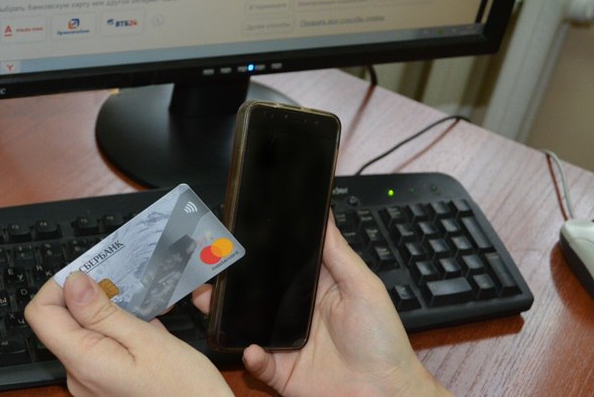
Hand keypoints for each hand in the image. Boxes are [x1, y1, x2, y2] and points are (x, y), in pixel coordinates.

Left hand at [26, 271, 231, 395]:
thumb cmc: (184, 389)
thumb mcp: (147, 340)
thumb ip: (104, 312)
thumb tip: (72, 282)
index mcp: (84, 362)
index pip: (41, 313)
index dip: (60, 285)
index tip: (92, 272)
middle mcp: (79, 376)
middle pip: (63, 321)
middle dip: (91, 296)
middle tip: (127, 286)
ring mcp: (91, 383)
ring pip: (84, 333)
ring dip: (109, 313)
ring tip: (143, 310)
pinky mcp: (104, 384)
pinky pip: (100, 348)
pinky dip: (118, 332)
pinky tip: (146, 331)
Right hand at [193, 222, 449, 396]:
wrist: (386, 391)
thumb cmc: (382, 338)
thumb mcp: (363, 286)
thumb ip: (338, 253)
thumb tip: (324, 214)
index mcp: (311, 288)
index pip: (276, 265)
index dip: (255, 252)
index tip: (232, 235)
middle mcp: (292, 313)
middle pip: (252, 293)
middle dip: (227, 280)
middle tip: (207, 264)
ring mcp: (284, 342)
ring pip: (245, 325)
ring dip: (223, 313)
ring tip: (208, 300)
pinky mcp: (281, 371)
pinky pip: (258, 363)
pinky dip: (252, 356)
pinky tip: (252, 349)